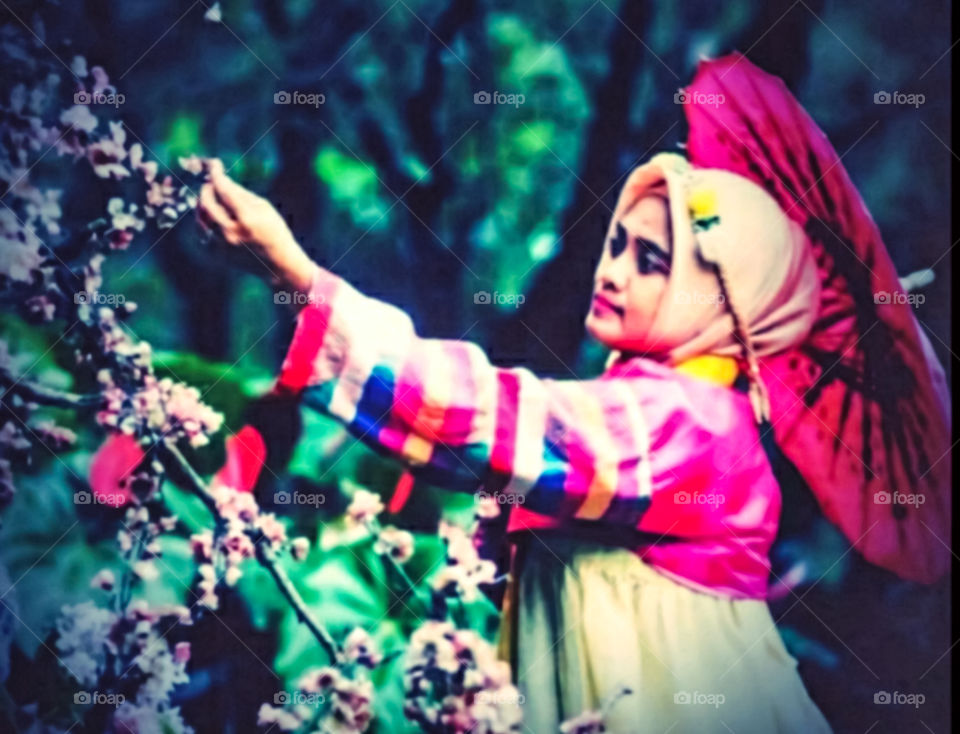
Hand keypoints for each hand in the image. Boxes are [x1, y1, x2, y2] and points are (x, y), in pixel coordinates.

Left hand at [197, 159, 315, 292]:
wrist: (278, 263)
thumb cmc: (274, 231)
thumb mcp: (264, 208)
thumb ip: (241, 193)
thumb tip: (220, 180)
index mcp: (247, 219)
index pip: (224, 190)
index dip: (216, 174)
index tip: (213, 165)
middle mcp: (231, 233)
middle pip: (206, 204)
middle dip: (206, 189)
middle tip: (210, 184)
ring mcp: (222, 246)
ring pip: (200, 218)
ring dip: (203, 205)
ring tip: (212, 200)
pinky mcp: (217, 255)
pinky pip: (202, 233)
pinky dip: (205, 222)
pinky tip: (212, 218)